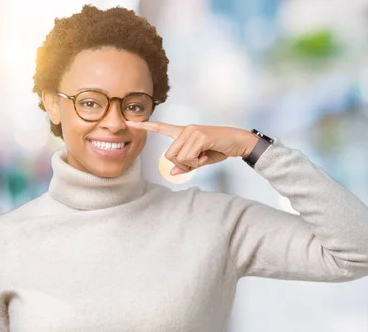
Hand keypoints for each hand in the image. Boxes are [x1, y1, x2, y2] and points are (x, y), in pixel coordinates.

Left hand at [126, 121, 257, 174]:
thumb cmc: (219, 149)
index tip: (129, 122)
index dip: (145, 127)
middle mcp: (186, 130)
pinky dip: (197, 162)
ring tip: (203, 156)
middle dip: (182, 164)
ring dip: (191, 163)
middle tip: (197, 161)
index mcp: (184, 133)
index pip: (161, 128)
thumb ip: (185, 165)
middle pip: (169, 155)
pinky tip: (206, 155)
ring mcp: (192, 132)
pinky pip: (189, 157)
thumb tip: (172, 172)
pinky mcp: (199, 136)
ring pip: (178, 157)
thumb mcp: (200, 160)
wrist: (237, 142)